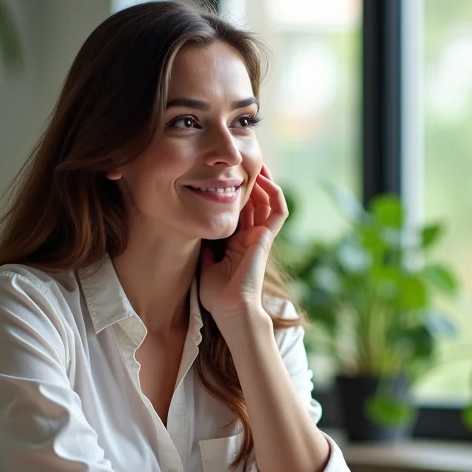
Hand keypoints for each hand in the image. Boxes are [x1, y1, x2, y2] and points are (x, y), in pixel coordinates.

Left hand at [199, 166, 286, 321]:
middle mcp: (251, 237)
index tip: (225, 176)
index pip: (240, 211)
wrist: (230, 308)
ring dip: (265, 183)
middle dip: (251, 182)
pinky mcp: (266, 239)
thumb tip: (194, 230)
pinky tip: (264, 179)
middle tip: (242, 163)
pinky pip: (278, 212)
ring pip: (269, 203)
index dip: (236, 193)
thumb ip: (204, 248)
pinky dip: (274, 194)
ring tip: (257, 165)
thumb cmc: (217, 295)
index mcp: (237, 242)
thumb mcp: (205, 264)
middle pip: (256, 202)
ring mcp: (260, 237)